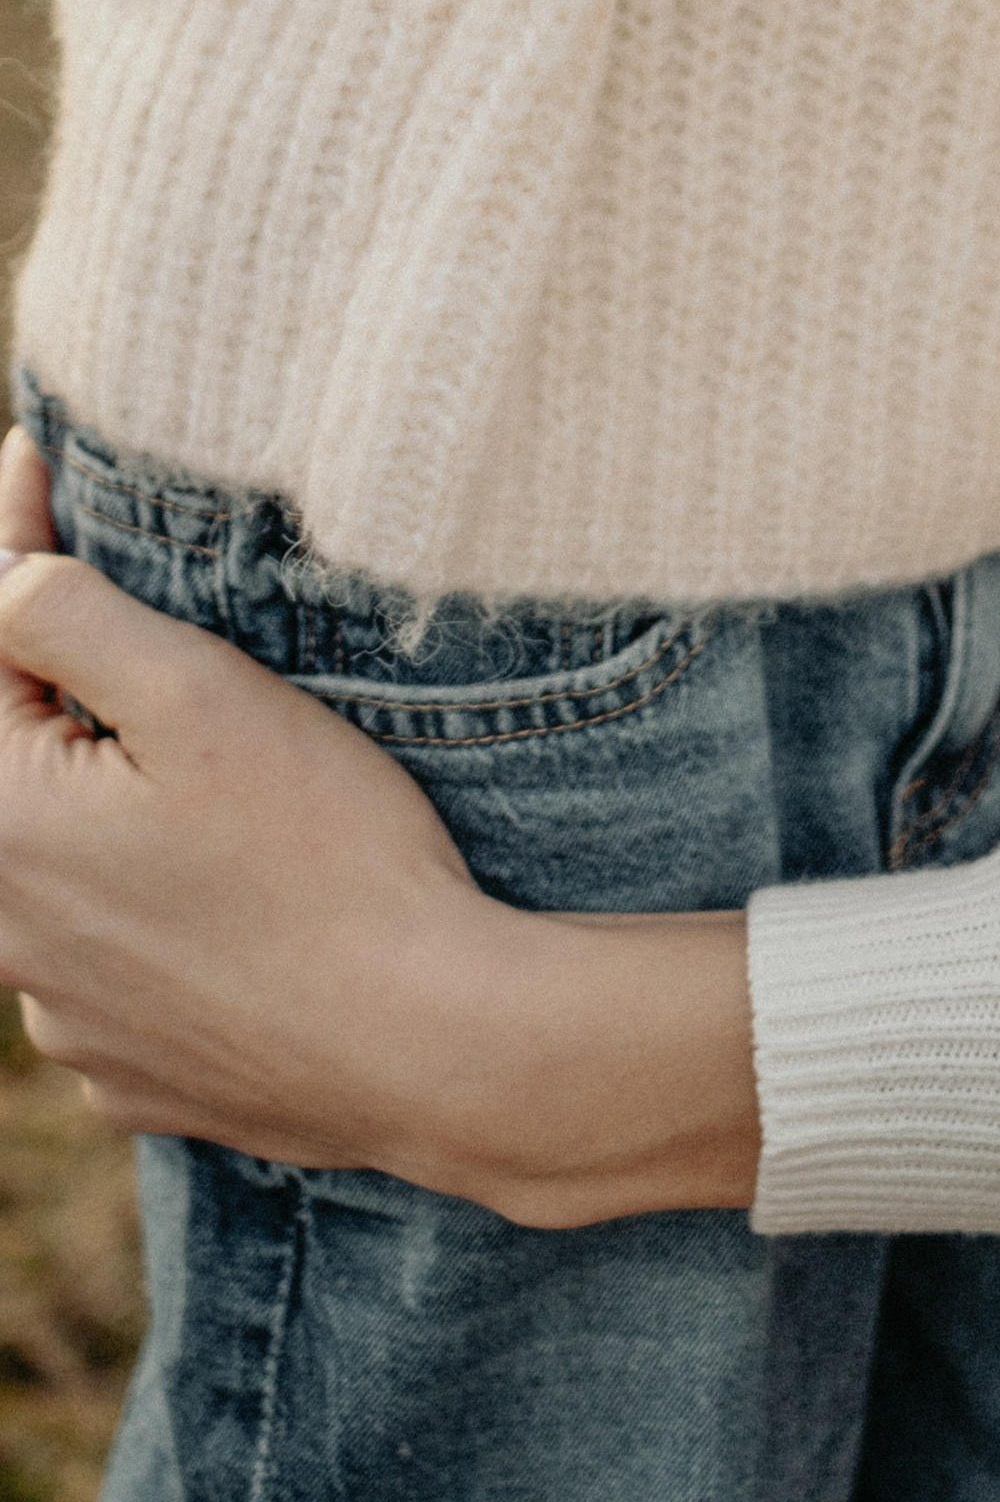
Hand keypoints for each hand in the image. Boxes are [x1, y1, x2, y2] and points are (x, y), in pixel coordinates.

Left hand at [0, 452, 756, 1224]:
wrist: (426, 1041)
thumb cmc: (323, 855)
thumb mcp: (200, 696)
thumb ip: (74, 619)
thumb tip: (8, 578)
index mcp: (2, 834)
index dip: (13, 549)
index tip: (33, 462)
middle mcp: (8, 939)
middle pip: (18, 765)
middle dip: (68, 681)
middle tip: (153, 615)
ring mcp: (67, 1019)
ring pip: (64, 871)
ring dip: (111, 804)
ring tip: (219, 769)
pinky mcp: (131, 1069)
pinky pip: (114, 960)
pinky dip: (151, 905)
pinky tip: (229, 883)